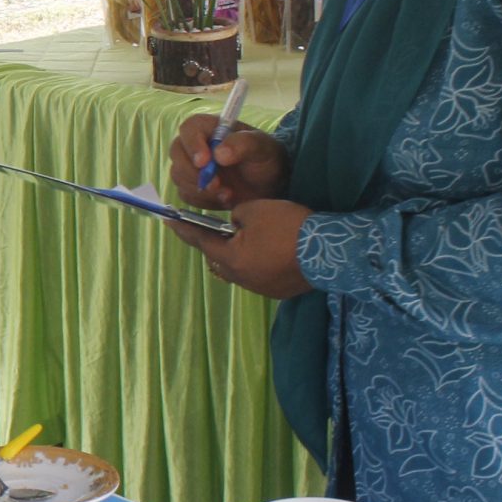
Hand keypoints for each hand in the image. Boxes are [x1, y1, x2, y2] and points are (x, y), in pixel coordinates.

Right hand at [168, 116, 291, 208]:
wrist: (269, 184)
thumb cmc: (265, 158)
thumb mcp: (261, 147)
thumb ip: (243, 144)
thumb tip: (219, 154)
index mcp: (209, 127)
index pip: (189, 129)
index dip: (192, 144)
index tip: (204, 162)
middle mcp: (194, 144)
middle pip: (177, 153)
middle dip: (193, 172)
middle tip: (216, 184)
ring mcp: (190, 166)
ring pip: (178, 176)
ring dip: (200, 189)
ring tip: (227, 194)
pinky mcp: (191, 186)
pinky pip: (185, 194)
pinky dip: (203, 200)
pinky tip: (223, 199)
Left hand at [170, 198, 312, 298]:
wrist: (332, 251)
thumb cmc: (288, 226)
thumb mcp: (256, 210)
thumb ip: (237, 217)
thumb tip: (236, 225)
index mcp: (232, 260)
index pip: (201, 241)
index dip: (185, 229)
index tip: (169, 222)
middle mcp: (243, 279)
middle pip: (220, 258)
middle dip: (215, 242)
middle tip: (208, 228)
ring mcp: (262, 288)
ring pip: (240, 267)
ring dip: (238, 253)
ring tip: (242, 238)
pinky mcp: (280, 291)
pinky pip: (260, 273)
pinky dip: (258, 261)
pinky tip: (267, 250)